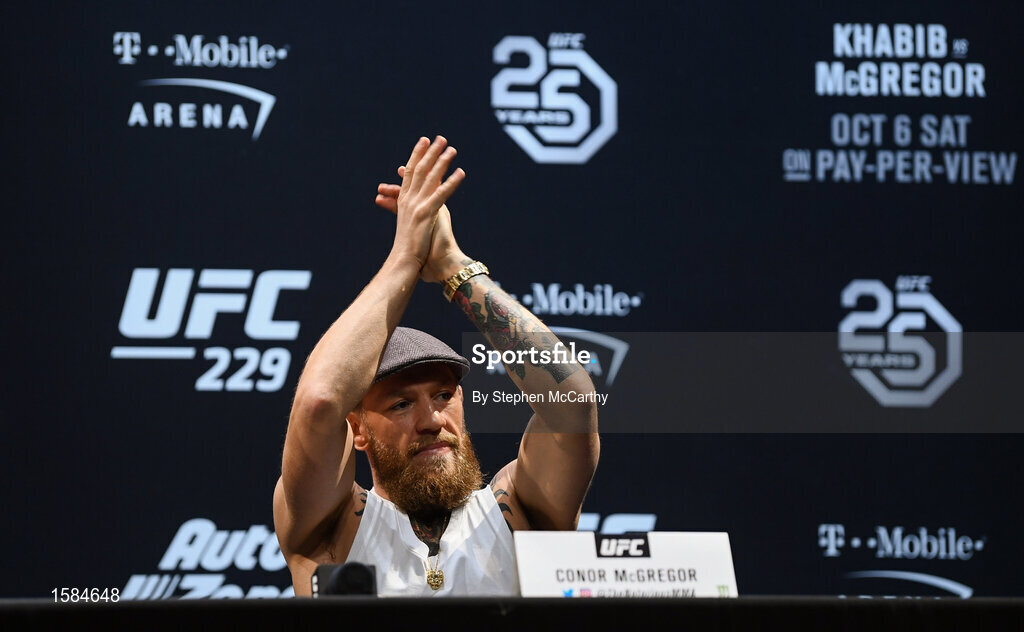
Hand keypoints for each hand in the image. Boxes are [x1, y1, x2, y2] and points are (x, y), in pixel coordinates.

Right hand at [384, 136, 465, 271]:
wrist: (403, 263)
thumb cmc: (406, 250)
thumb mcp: (408, 227)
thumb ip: (410, 215)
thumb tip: (414, 213)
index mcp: (404, 202)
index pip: (410, 173)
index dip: (417, 155)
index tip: (424, 141)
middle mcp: (409, 200)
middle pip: (420, 170)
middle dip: (430, 153)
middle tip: (440, 138)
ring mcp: (417, 206)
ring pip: (431, 178)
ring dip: (442, 162)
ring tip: (453, 150)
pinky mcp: (427, 214)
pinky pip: (441, 194)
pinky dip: (451, 182)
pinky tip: (461, 173)